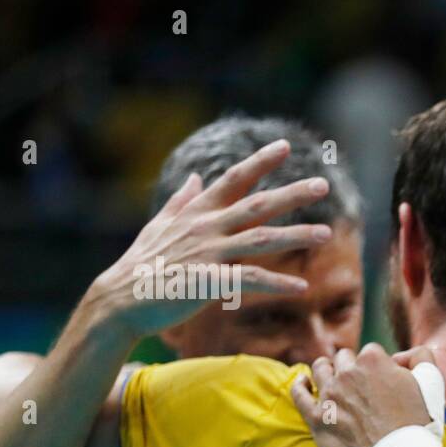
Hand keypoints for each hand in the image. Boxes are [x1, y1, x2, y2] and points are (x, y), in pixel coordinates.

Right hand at [88, 139, 333, 339]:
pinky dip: (277, 283)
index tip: (285, 145)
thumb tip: (195, 176)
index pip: (233, 179)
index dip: (260, 162)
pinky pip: (250, 280)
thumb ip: (182, 201)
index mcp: (197, 212)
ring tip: (326, 234)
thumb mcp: (159, 225)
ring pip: (261, 239)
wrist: (119, 300)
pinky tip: (302, 288)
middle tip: (323, 184)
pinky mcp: (209, 282)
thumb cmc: (142, 265)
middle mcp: (206, 227)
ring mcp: (208, 253)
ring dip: (296, 236)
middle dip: (291, 193)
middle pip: (257, 205)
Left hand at [291, 343, 438, 446]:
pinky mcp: (317, 418)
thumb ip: (420, 357)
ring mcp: (330, 394)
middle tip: (360, 384)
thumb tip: (402, 355)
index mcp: (373, 360)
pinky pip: (299, 393)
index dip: (378, 365)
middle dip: (351, 367)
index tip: (382, 380)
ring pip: (320, 369)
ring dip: (326, 370)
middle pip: (344, 359)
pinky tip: (304, 382)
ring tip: (331, 378)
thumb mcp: (431, 382)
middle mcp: (348, 373)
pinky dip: (301, 385)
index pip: (370, 352)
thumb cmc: (418, 423)